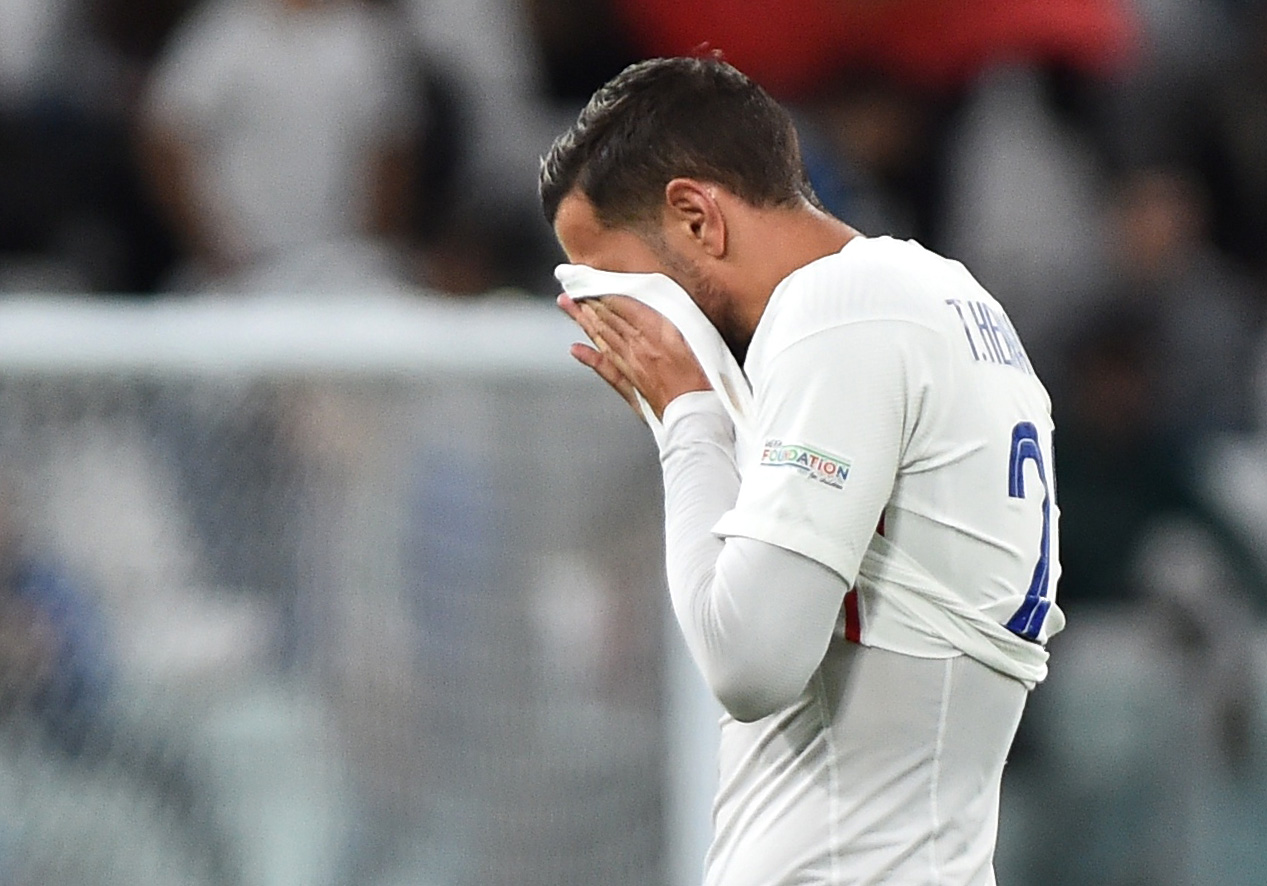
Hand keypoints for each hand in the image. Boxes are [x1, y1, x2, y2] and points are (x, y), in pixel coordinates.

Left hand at [558, 293, 710, 420]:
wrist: (699, 416)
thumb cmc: (708, 381)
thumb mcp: (700, 341)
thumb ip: (677, 324)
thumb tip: (661, 305)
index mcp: (657, 333)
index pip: (623, 305)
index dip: (605, 291)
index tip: (592, 277)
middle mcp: (638, 347)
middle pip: (608, 319)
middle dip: (588, 301)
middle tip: (571, 285)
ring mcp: (631, 367)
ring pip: (602, 337)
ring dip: (583, 320)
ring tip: (567, 305)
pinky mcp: (631, 387)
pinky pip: (605, 369)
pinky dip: (590, 357)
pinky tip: (575, 349)